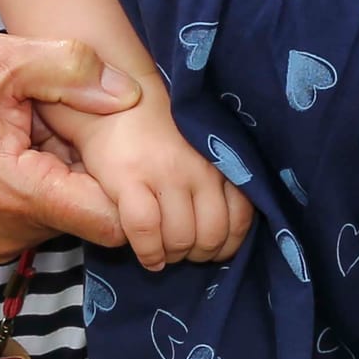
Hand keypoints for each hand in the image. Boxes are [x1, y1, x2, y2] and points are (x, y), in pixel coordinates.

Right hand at [0, 32, 144, 261]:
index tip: (126, 141)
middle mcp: (4, 231)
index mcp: (14, 193)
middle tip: (67, 115)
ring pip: (62, 211)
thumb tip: (127, 94)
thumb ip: (73, 71)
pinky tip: (20, 136)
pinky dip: (40, 177)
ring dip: (63, 169)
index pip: (106, 218)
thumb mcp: (6, 56)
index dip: (129, 183)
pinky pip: (34, 213)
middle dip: (91, 165)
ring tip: (37, 121)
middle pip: (88, 211)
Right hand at [55, 94, 252, 270]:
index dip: (228, 243)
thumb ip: (221, 178)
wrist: (118, 101)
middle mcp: (199, 167)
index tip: (214, 249)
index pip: (241, 216)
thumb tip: (231, 227)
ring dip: (173, 256)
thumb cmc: (164, 130)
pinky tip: (148, 257)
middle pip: (212, 235)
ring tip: (165, 253)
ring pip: (180, 239)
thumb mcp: (203, 149)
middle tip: (186, 253)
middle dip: (200, 255)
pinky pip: (146, 232)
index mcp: (220, 159)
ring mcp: (165, 172)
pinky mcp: (130, 178)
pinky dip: (148, 253)